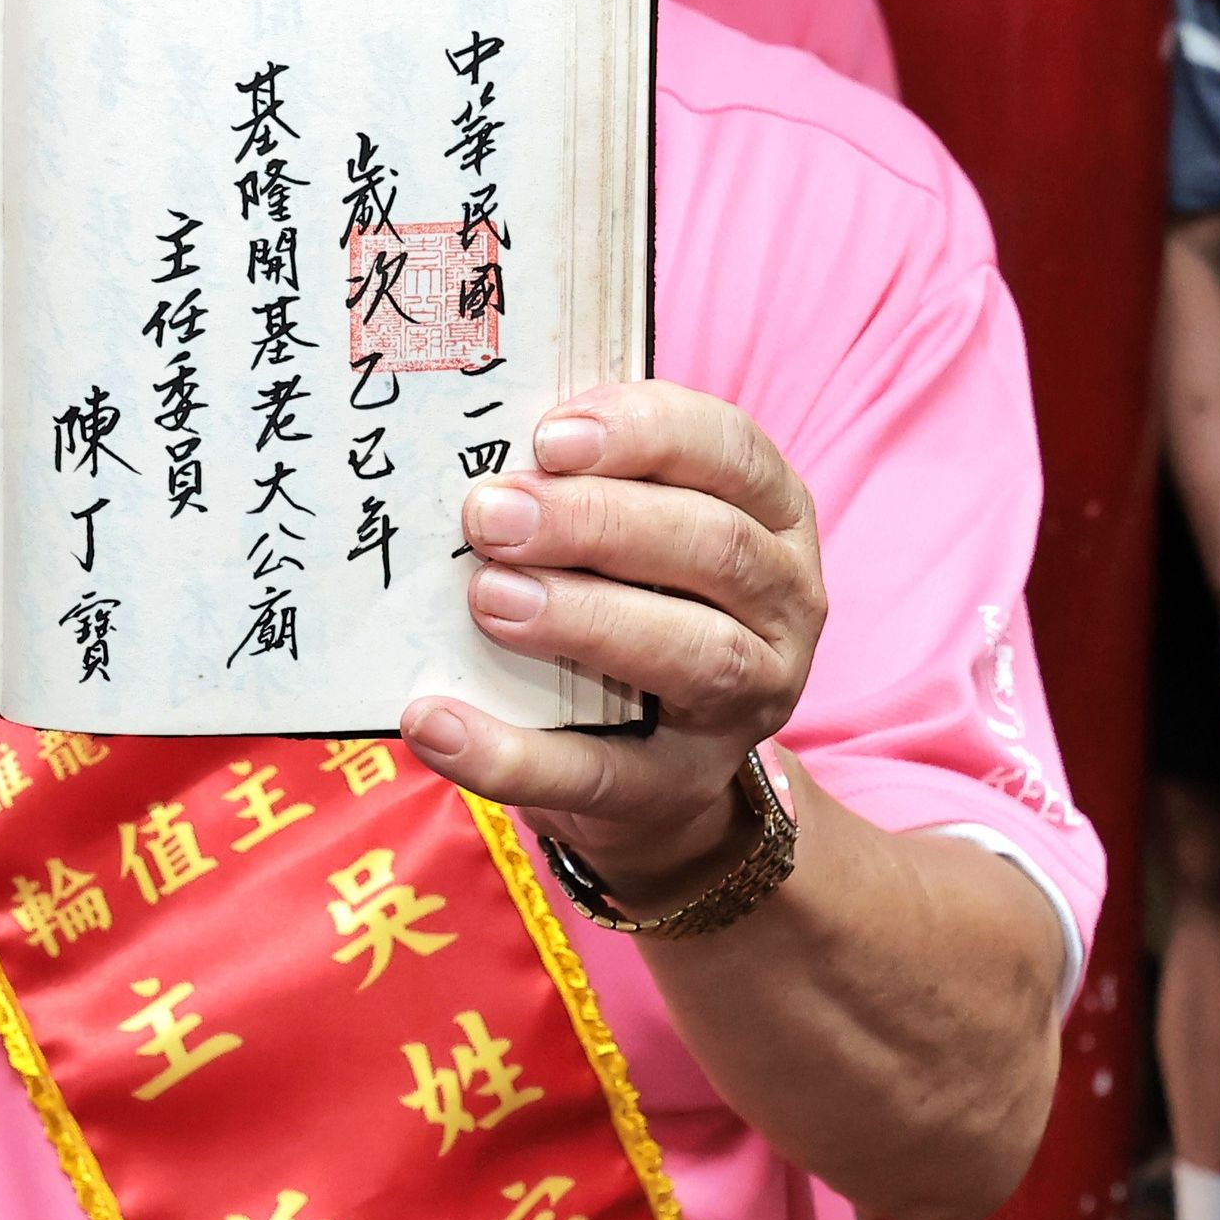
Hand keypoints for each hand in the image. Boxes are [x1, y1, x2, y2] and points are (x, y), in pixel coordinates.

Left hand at [401, 384, 821, 906]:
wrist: (655, 760)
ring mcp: (750, 701)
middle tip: (492, 515)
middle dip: (595, 521)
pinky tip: (435, 723)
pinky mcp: (683, 785)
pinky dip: (510, 753)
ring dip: (583, 617)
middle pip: (714, 546)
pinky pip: (600, 773)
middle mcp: (784, 603)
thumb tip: (481, 468)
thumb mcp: (635, 534)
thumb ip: (582, 490)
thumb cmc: (636, 602)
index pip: (733, 451)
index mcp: (774, 515)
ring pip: (693, 652)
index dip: (647, 434)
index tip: (550, 437)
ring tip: (488, 596)